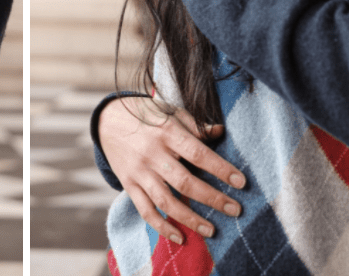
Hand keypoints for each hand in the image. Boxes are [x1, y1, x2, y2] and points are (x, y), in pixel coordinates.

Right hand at [99, 96, 245, 243]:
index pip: (197, 153)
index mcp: (166, 132)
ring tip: (212, 230)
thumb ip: (195, 125)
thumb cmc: (146, 115)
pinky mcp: (129, 185)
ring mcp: (139, 172)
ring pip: (166, 201)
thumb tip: (220, 131)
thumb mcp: (170, 112)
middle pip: (185, 182)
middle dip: (212, 198)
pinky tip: (180, 237)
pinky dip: (161, 227)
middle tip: (235, 210)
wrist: (107, 121)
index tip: (241, 182)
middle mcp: (152, 154)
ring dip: (190, 218)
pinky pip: (145, 210)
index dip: (220, 168)